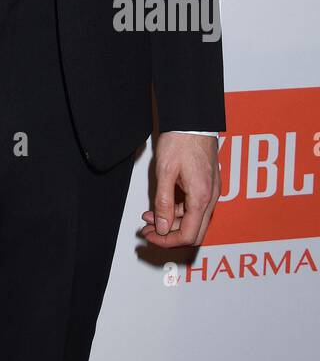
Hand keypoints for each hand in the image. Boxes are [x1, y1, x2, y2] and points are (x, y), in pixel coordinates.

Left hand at [139, 132, 220, 247]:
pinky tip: (163, 205)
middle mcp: (211, 198)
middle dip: (169, 235)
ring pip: (194, 220)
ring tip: (149, 216)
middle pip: (193, 231)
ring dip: (172, 222)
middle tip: (148, 229)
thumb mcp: (165, 172)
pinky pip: (195, 207)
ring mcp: (211, 192)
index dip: (167, 241)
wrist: (193, 120)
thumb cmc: (180, 140)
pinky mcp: (208, 185)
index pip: (188, 234)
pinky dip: (179, 211)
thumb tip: (161, 227)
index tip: (150, 236)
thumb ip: (163, 202)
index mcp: (201, 197)